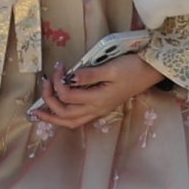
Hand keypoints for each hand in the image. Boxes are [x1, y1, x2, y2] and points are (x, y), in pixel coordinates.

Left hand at [33, 51, 166, 129]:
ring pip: (71, 121)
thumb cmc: (131, 68)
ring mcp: (99, 110)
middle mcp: (96, 109)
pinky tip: (57, 111)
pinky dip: (63, 117)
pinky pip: (78, 118)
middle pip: (65, 115)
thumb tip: (70, 77)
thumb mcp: (110, 68)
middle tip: (44, 84)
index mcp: (98, 99)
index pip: (68, 96)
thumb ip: (89, 75)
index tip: (58, 66)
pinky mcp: (101, 107)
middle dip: (48, 102)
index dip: (58, 82)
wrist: (149, 72)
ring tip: (38, 111)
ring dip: (53, 116)